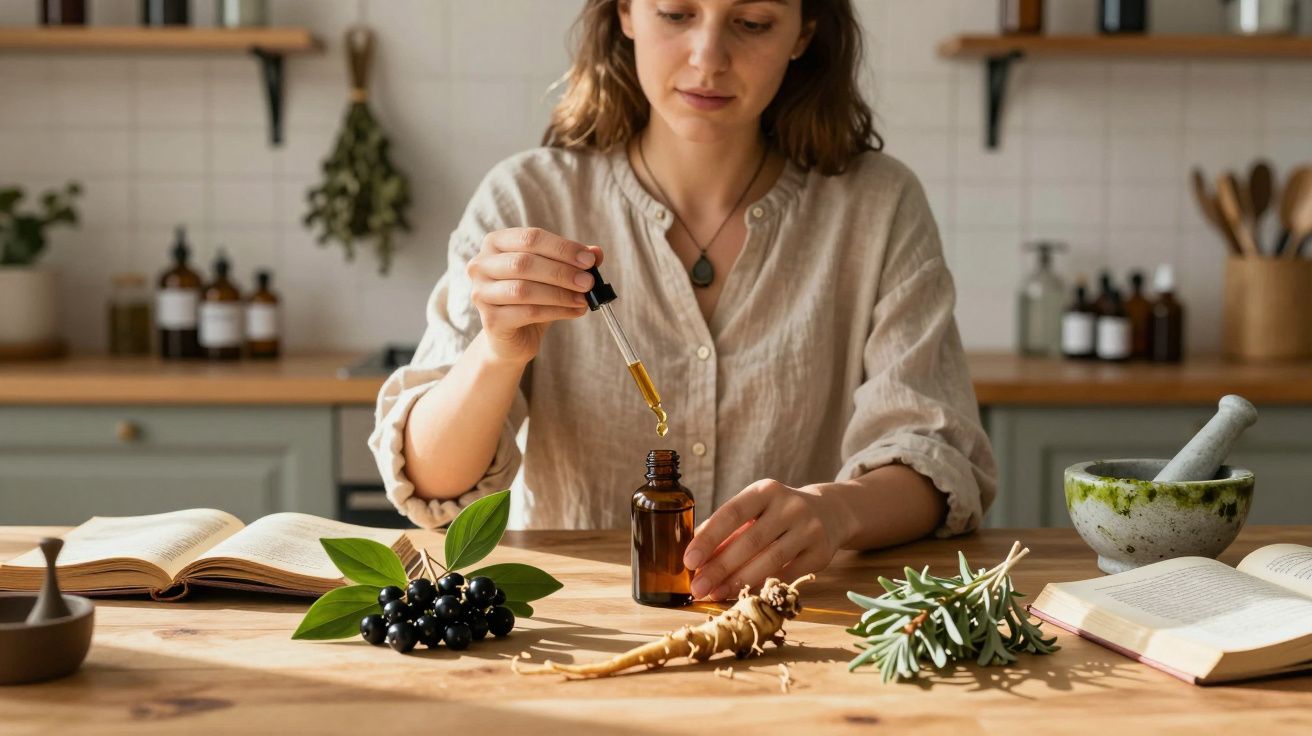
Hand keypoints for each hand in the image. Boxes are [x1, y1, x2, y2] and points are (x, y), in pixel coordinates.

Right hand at [468, 227, 603, 364]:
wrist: (513, 337)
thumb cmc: (532, 298)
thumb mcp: (553, 275)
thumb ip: (572, 261)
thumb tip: (596, 252)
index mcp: (496, 243)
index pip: (530, 238)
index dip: (562, 248)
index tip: (589, 259)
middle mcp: (481, 265)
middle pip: (525, 263)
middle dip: (562, 272)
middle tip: (589, 281)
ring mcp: (481, 293)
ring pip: (524, 289)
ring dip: (560, 294)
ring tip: (584, 299)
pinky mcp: (490, 320)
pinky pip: (527, 312)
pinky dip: (556, 311)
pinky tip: (575, 312)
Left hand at [682, 479, 851, 600]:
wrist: (830, 513)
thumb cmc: (778, 514)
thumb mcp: (754, 510)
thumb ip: (726, 530)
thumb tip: (695, 557)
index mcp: (766, 491)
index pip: (732, 513)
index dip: (709, 538)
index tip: (689, 561)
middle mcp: (790, 506)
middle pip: (750, 541)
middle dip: (720, 567)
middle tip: (698, 588)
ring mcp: (809, 529)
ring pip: (770, 560)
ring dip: (739, 581)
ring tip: (715, 594)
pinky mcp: (821, 553)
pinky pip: (788, 575)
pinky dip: (763, 586)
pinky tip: (744, 596)